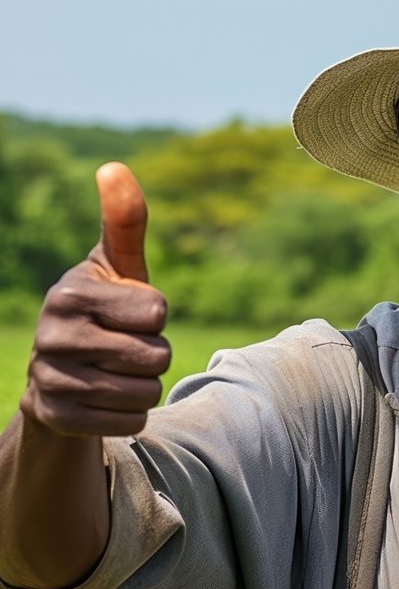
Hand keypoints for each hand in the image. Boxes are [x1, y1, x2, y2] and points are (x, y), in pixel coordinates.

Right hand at [20, 163, 170, 436]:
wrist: (61, 370)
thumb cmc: (103, 309)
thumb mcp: (115, 267)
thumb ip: (123, 223)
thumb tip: (114, 167)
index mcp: (70, 293)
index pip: (157, 312)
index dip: (155, 316)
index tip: (130, 314)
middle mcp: (53, 336)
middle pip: (156, 356)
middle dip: (154, 353)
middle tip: (126, 346)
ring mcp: (50, 379)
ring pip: (145, 392)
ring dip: (144, 384)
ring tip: (117, 370)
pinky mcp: (58, 417)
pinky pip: (130, 421)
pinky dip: (131, 413)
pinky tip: (107, 398)